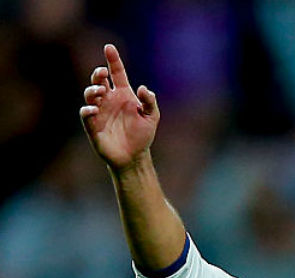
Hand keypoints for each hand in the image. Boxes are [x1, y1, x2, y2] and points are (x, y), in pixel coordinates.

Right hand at [80, 44, 159, 171]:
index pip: (117, 73)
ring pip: (90, 93)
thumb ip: (150, 102)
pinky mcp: (92, 124)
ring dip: (93, 89)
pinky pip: (86, 113)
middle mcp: (109, 99)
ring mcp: (99, 111)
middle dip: (98, 74)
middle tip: (103, 73)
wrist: (134, 156)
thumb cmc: (142, 134)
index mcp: (123, 94)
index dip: (113, 60)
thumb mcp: (152, 117)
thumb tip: (144, 88)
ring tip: (101, 90)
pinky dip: (88, 109)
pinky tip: (95, 108)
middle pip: (99, 80)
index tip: (109, 47)